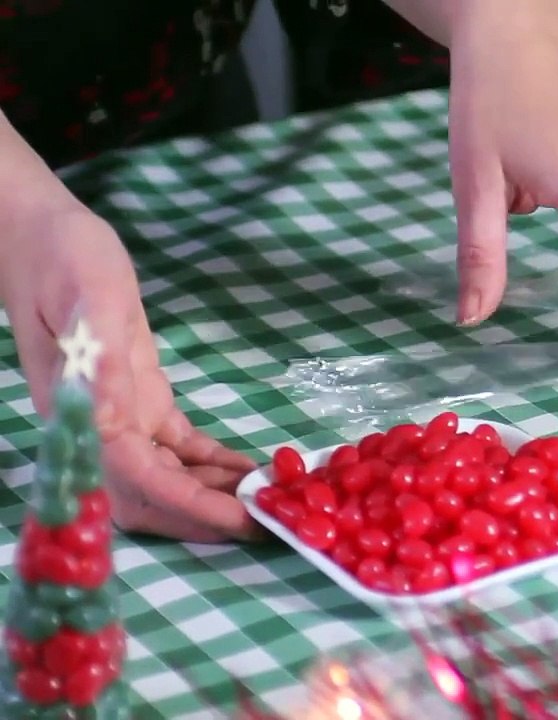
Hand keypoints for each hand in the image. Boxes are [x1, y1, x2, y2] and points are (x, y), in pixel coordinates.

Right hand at [2, 209, 259, 542]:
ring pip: (167, 478)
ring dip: (215, 495)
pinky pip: (177, 448)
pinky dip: (212, 464)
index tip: (240, 519)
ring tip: (270, 500)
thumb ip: (102, 359)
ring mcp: (118, 417)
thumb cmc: (62, 257)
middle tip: (271, 522)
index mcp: (79, 411)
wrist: (40, 235)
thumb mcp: (89, 296)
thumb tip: (111, 424)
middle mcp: (95, 427)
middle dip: (206, 517)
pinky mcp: (138, 401)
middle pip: (151, 496)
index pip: (137, 478)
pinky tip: (249, 470)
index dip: (188, 505)